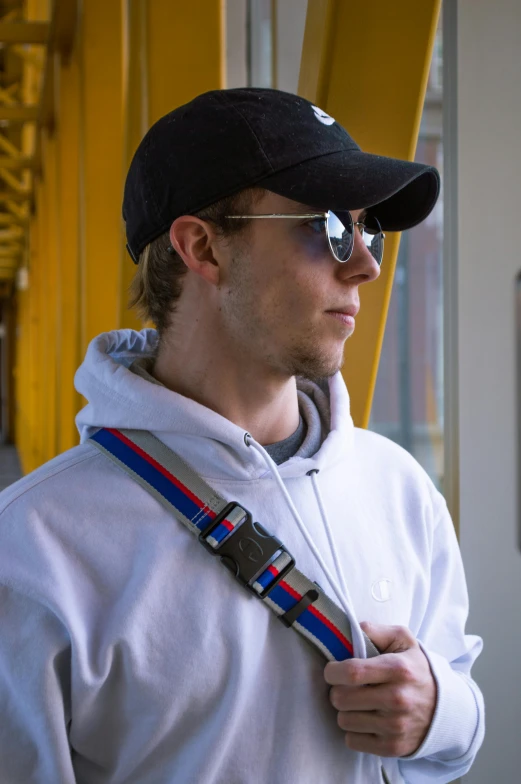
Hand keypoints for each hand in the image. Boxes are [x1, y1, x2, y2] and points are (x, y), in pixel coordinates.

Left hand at [324, 622, 436, 756]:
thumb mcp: (402, 640)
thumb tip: (350, 632)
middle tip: (347, 686)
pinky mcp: (392, 747)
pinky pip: (352, 741)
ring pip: (344, 720)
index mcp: (398, 669)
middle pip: (342, 698)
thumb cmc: (415, 669)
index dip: (333, 671)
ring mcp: (395, 726)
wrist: (445, 708)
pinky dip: (354, 731)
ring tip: (359, 703)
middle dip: (337, 690)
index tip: (332, 670)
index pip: (352, 672)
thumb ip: (375, 631)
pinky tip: (367, 719)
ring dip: (346, 711)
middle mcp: (398, 699)